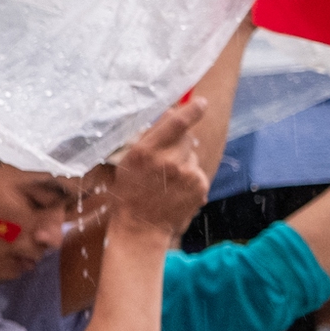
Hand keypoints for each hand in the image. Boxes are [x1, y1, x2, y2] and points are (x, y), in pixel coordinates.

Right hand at [109, 99, 211, 237]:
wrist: (141, 227)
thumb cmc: (130, 192)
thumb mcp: (128, 161)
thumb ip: (151, 136)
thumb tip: (174, 112)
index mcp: (147, 151)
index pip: (177, 122)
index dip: (191, 109)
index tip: (200, 103)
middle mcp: (169, 160)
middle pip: (187, 138)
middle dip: (178, 144)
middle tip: (163, 162)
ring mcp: (187, 174)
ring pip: (192, 156)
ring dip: (183, 163)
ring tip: (166, 182)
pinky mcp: (200, 186)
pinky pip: (197, 173)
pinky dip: (189, 179)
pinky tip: (175, 191)